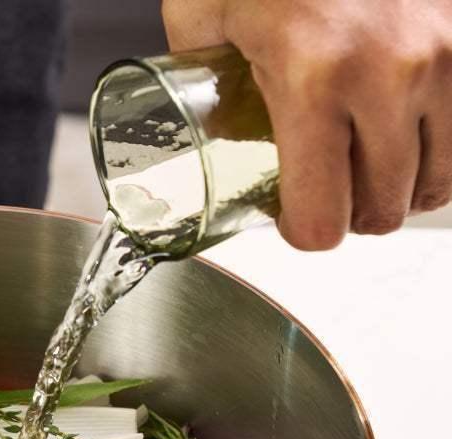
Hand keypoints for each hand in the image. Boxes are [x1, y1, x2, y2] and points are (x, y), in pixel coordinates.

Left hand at [162, 0, 451, 248]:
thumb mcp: (205, 10)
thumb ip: (199, 79)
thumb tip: (195, 131)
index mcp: (312, 81)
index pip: (322, 220)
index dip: (305, 232)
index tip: (296, 220)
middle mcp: (389, 74)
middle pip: (382, 209)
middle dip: (352, 215)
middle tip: (333, 196)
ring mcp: (445, 53)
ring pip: (437, 180)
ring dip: (404, 188)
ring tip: (373, 171)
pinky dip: (444, 151)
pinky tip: (414, 142)